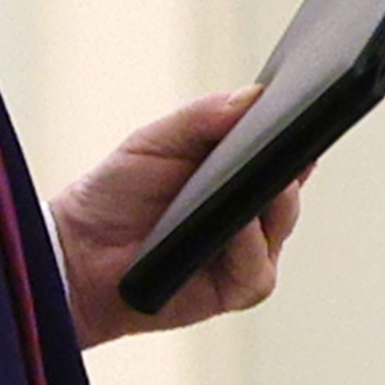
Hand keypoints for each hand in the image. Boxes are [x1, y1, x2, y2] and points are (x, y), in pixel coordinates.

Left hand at [56, 87, 305, 346]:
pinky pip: (257, 269)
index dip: (297, 131)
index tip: (307, 108)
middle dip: (289, 163)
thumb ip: (202, 117)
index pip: (281, 149)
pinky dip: (248, 247)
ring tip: (264, 181)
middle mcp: (249, 213)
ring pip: (281, 226)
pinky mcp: (233, 290)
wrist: (77, 251)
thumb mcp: (156, 141)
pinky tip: (234, 228)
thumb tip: (254, 95)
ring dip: (274, 204)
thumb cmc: (115, 194)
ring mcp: (246, 253)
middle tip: (289, 142)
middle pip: (288, 186)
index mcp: (236, 172)